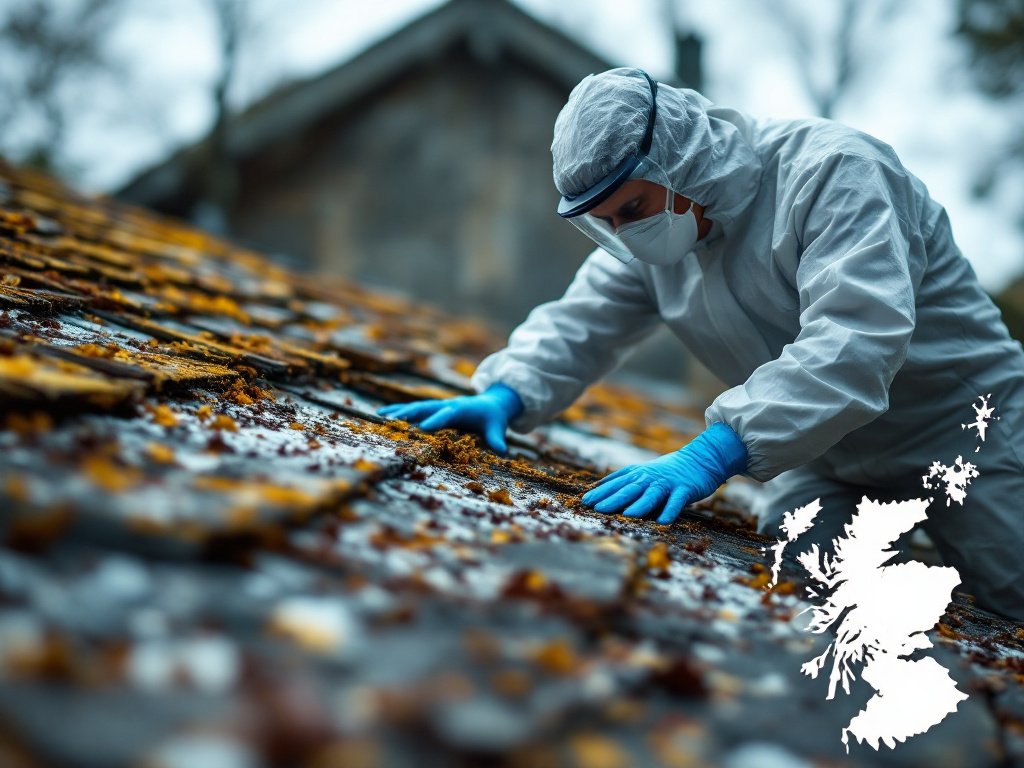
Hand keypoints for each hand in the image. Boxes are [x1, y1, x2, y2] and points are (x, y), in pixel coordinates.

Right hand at [377, 383, 523, 453]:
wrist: (490, 402)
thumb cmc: (492, 417)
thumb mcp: (497, 426)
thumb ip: (497, 438)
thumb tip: (502, 450)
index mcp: (460, 409)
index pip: (446, 414)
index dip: (436, 420)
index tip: (423, 428)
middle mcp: (446, 405)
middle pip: (425, 407)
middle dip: (408, 413)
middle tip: (391, 420)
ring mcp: (438, 405)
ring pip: (416, 407)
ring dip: (398, 411)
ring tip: (380, 415)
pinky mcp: (433, 409)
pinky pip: (414, 409)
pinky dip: (399, 411)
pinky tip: (383, 415)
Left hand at [581, 422, 747, 524]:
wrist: (699, 460)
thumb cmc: (666, 471)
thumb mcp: (643, 472)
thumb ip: (623, 480)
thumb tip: (597, 489)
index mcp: (638, 474)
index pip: (616, 483)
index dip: (601, 492)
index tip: (585, 501)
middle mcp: (650, 478)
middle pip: (630, 489)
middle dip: (613, 499)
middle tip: (597, 508)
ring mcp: (667, 484)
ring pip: (651, 495)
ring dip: (640, 505)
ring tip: (627, 515)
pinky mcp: (684, 489)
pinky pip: (676, 501)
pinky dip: (670, 510)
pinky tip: (663, 521)